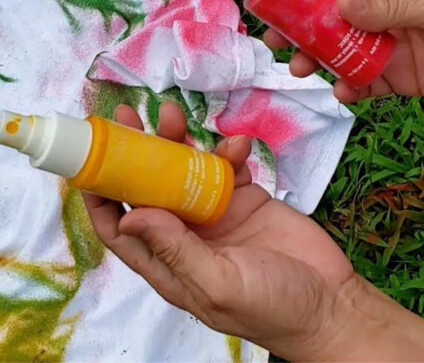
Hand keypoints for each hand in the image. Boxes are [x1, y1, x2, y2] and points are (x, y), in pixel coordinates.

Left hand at [83, 102, 423, 360]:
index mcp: (168, 264)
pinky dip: (228, 151)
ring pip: (184, 170)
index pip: (119, 228)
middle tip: (127, 116)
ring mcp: (215, 216)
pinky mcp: (246, 199)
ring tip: (174, 115)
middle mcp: (185, 238)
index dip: (101, 195)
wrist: (332, 305)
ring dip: (178, 142)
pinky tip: (238, 144)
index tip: (91, 159)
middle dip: (136, 153)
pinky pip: (226, 166)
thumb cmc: (273, 309)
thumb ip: (175, 249)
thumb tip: (129, 216)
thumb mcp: (218, 283)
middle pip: (148, 189)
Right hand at [265, 0, 423, 102]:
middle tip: (271, 36)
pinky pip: (363, 81)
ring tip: (301, 67)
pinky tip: (344, 92)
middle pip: (326, 12)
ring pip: (338, 49)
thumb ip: (386, 8)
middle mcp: (382, 8)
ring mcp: (389, 43)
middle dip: (297, 22)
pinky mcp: (399, 76)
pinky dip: (348, 88)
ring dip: (316, 57)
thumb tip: (338, 4)